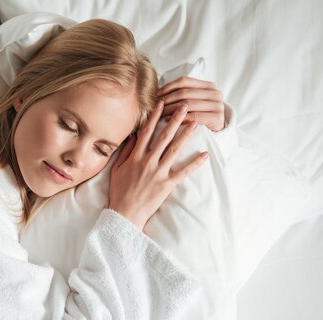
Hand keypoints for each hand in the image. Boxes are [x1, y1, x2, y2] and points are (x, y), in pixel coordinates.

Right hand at [108, 101, 208, 229]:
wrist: (125, 213)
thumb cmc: (119, 192)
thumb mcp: (117, 169)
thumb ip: (126, 152)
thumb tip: (133, 136)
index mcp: (135, 157)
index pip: (146, 132)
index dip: (155, 116)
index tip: (162, 104)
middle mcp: (148, 161)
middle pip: (164, 136)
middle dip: (175, 120)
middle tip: (185, 107)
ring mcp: (158, 172)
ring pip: (175, 150)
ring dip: (186, 135)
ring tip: (195, 123)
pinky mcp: (166, 184)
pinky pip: (183, 172)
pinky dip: (195, 164)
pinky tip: (205, 155)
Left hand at [157, 77, 224, 131]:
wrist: (216, 131)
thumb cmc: (201, 115)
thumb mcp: (194, 101)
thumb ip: (183, 94)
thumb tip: (158, 91)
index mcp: (209, 85)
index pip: (185, 81)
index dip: (169, 86)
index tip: (157, 94)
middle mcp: (215, 93)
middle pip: (185, 93)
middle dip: (168, 99)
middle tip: (156, 104)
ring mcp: (218, 105)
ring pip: (188, 104)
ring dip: (171, 108)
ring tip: (160, 113)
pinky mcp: (217, 118)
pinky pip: (194, 116)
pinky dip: (180, 118)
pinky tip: (168, 120)